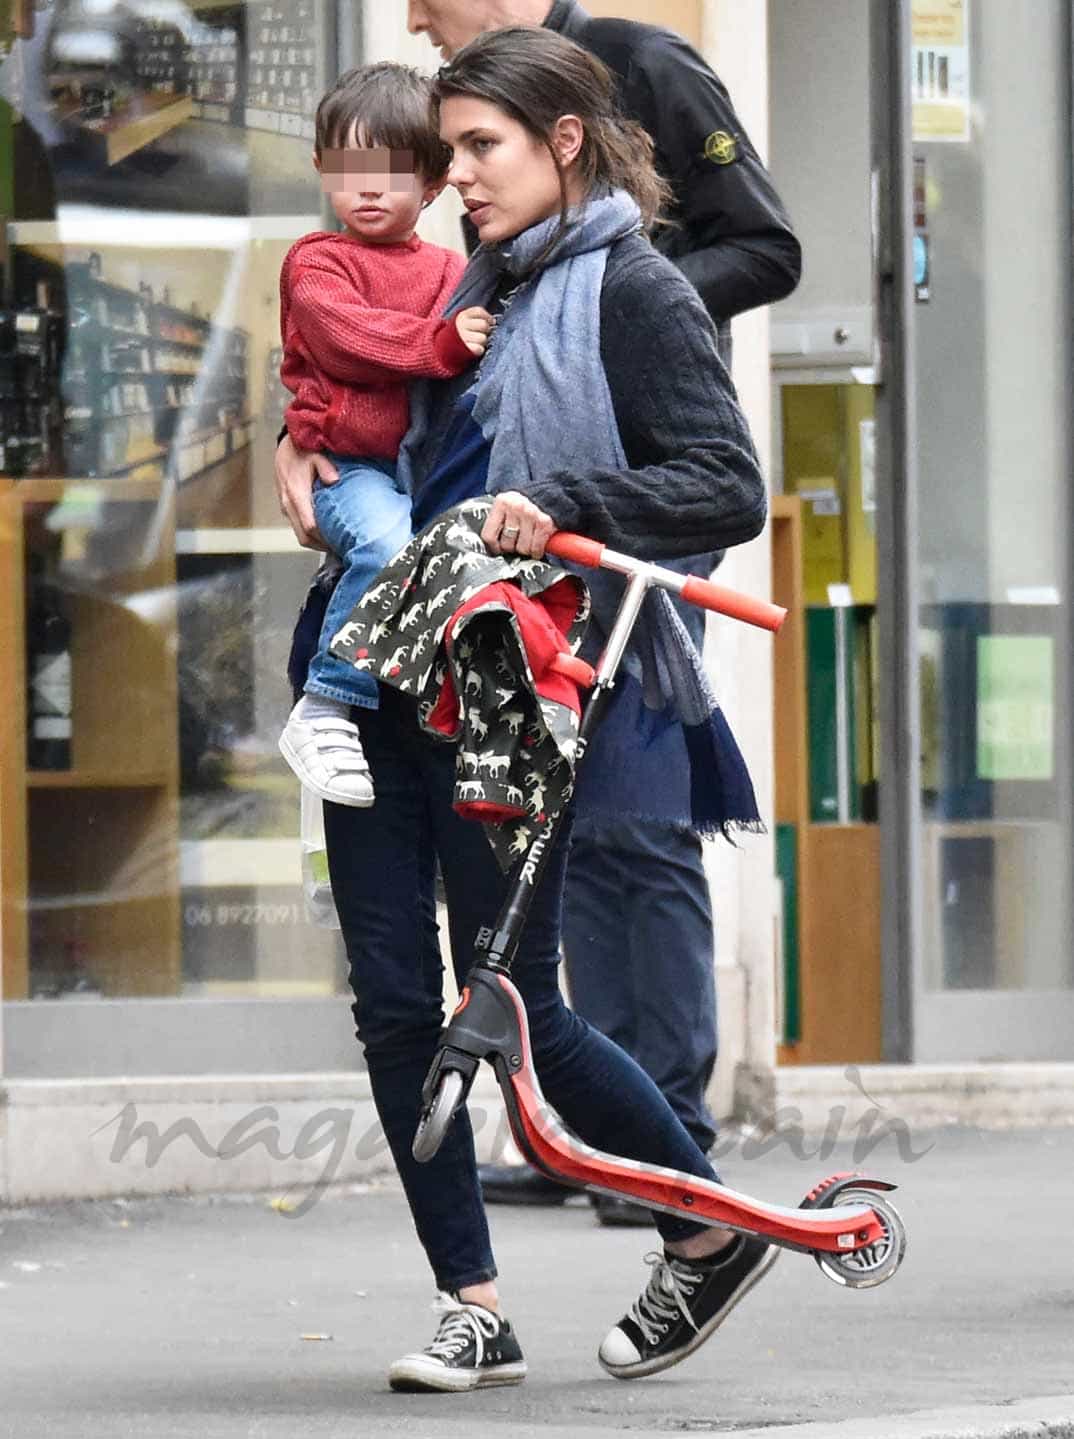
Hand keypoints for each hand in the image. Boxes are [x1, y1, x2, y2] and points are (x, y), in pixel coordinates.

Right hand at [275, 434, 336, 549]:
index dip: (323, 539)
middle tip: (340, 550)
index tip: (339, 543)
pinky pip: (297, 526)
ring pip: (299, 534)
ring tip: (334, 544)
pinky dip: (310, 533)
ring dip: (316, 542)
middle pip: (303, 537)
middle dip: (321, 546)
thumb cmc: (302, 449)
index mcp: (296, 494)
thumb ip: (325, 467)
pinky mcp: (286, 506)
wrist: (285, 446)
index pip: (309, 526)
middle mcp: (288, 503)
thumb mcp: (316, 454)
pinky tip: (324, 532)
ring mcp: (285, 506)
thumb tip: (335, 480)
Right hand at [455, 306, 493, 356]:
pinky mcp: (464, 350)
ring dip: (483, 341)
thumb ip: (479, 316)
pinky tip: (474, 348)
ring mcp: (462, 338)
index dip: (488, 317)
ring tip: (477, 342)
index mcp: (462, 316)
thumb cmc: (461, 332)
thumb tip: (493, 321)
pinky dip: (479, 350)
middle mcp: (461, 325)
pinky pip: (479, 349)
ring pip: (483, 338)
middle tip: (481, 333)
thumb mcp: (466, 320)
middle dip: (486, 330)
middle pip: (484, 325)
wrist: (444, 347)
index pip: (479, 311)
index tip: (491, 322)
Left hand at [481, 491, 556, 559]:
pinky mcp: (544, 523)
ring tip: (526, 542)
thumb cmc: (523, 506)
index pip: (489, 536)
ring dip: (524, 550)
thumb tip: (489, 546)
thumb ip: (495, 523)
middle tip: (515, 542)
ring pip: (522, 549)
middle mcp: (516, 507)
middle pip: (506, 544)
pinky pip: (536, 549)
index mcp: (501, 503)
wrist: (547, 496)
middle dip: (511, 548)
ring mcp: (531, 515)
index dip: (493, 547)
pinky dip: (536, 552)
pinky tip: (535, 546)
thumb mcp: (505, 508)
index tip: (498, 549)